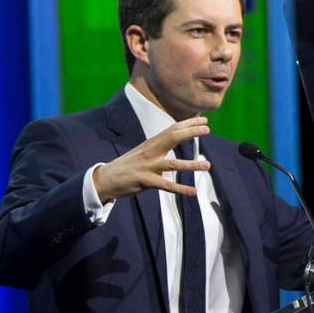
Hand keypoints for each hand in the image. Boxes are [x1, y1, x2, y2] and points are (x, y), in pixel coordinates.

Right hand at [93, 116, 210, 201]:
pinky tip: (193, 191)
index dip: (188, 125)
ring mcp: (148, 166)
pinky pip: (166, 185)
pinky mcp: (145, 181)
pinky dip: (181, 189)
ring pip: (173, 164)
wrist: (105, 178)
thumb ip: (159, 147)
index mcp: (151, 144)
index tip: (204, 121)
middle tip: (208, 130)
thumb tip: (175, 141)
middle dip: (190, 133)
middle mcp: (150, 152)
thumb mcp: (144, 152)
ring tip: (207, 165)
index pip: (172, 130)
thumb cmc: (128, 166)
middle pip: (173, 138)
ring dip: (191, 165)